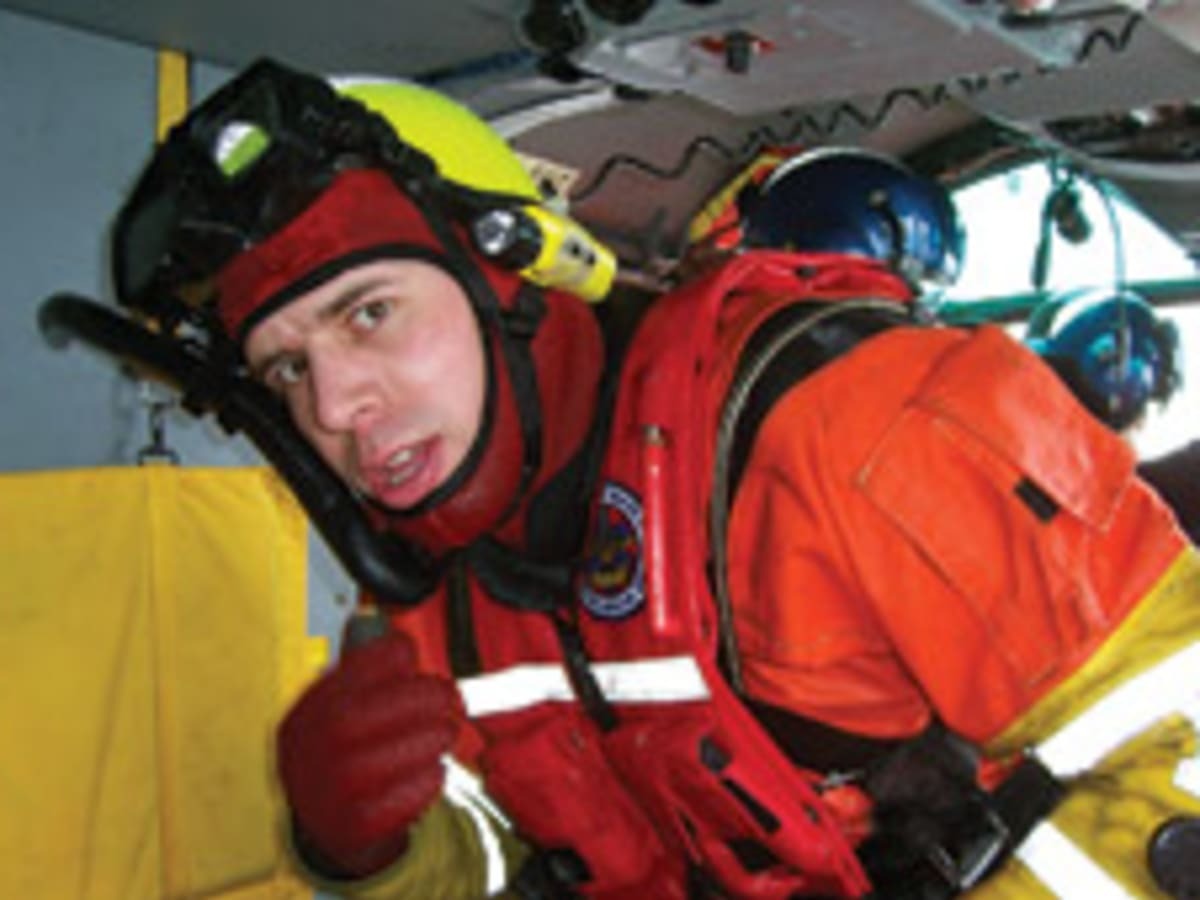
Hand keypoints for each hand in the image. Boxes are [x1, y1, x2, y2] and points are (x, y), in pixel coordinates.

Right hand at [277, 623, 461, 876]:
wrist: (329, 827)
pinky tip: (435, 769)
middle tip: (447, 695)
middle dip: (412, 699)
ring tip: (446, 731)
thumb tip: (384, 629)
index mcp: (304, 717)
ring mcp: (322, 795)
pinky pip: (389, 805)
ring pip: (372, 763)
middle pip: (352, 719)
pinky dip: (421, 782)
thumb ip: (362, 673)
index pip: (332, 681)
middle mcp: (304, 756)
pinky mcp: (350, 828)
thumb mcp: (341, 710)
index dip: (376, 658)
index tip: (409, 652)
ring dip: (424, 738)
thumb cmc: (346, 756)